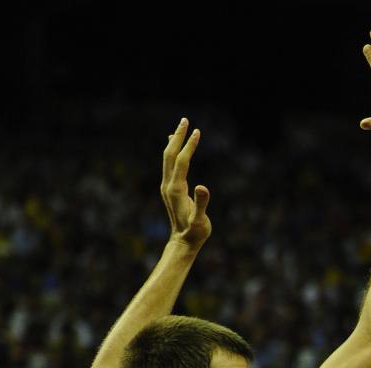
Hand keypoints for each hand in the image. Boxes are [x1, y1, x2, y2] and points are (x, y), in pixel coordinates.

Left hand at [161, 117, 211, 251]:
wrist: (183, 243)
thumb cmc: (195, 233)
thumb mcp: (200, 221)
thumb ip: (201, 204)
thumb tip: (203, 186)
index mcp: (176, 190)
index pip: (182, 161)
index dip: (189, 146)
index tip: (197, 132)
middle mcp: (168, 185)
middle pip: (170, 155)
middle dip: (178, 137)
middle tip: (185, 120)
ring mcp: (167, 187)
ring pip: (168, 158)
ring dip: (174, 142)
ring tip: (180, 128)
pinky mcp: (170, 190)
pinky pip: (169, 165)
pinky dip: (173, 152)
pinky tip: (175, 147)